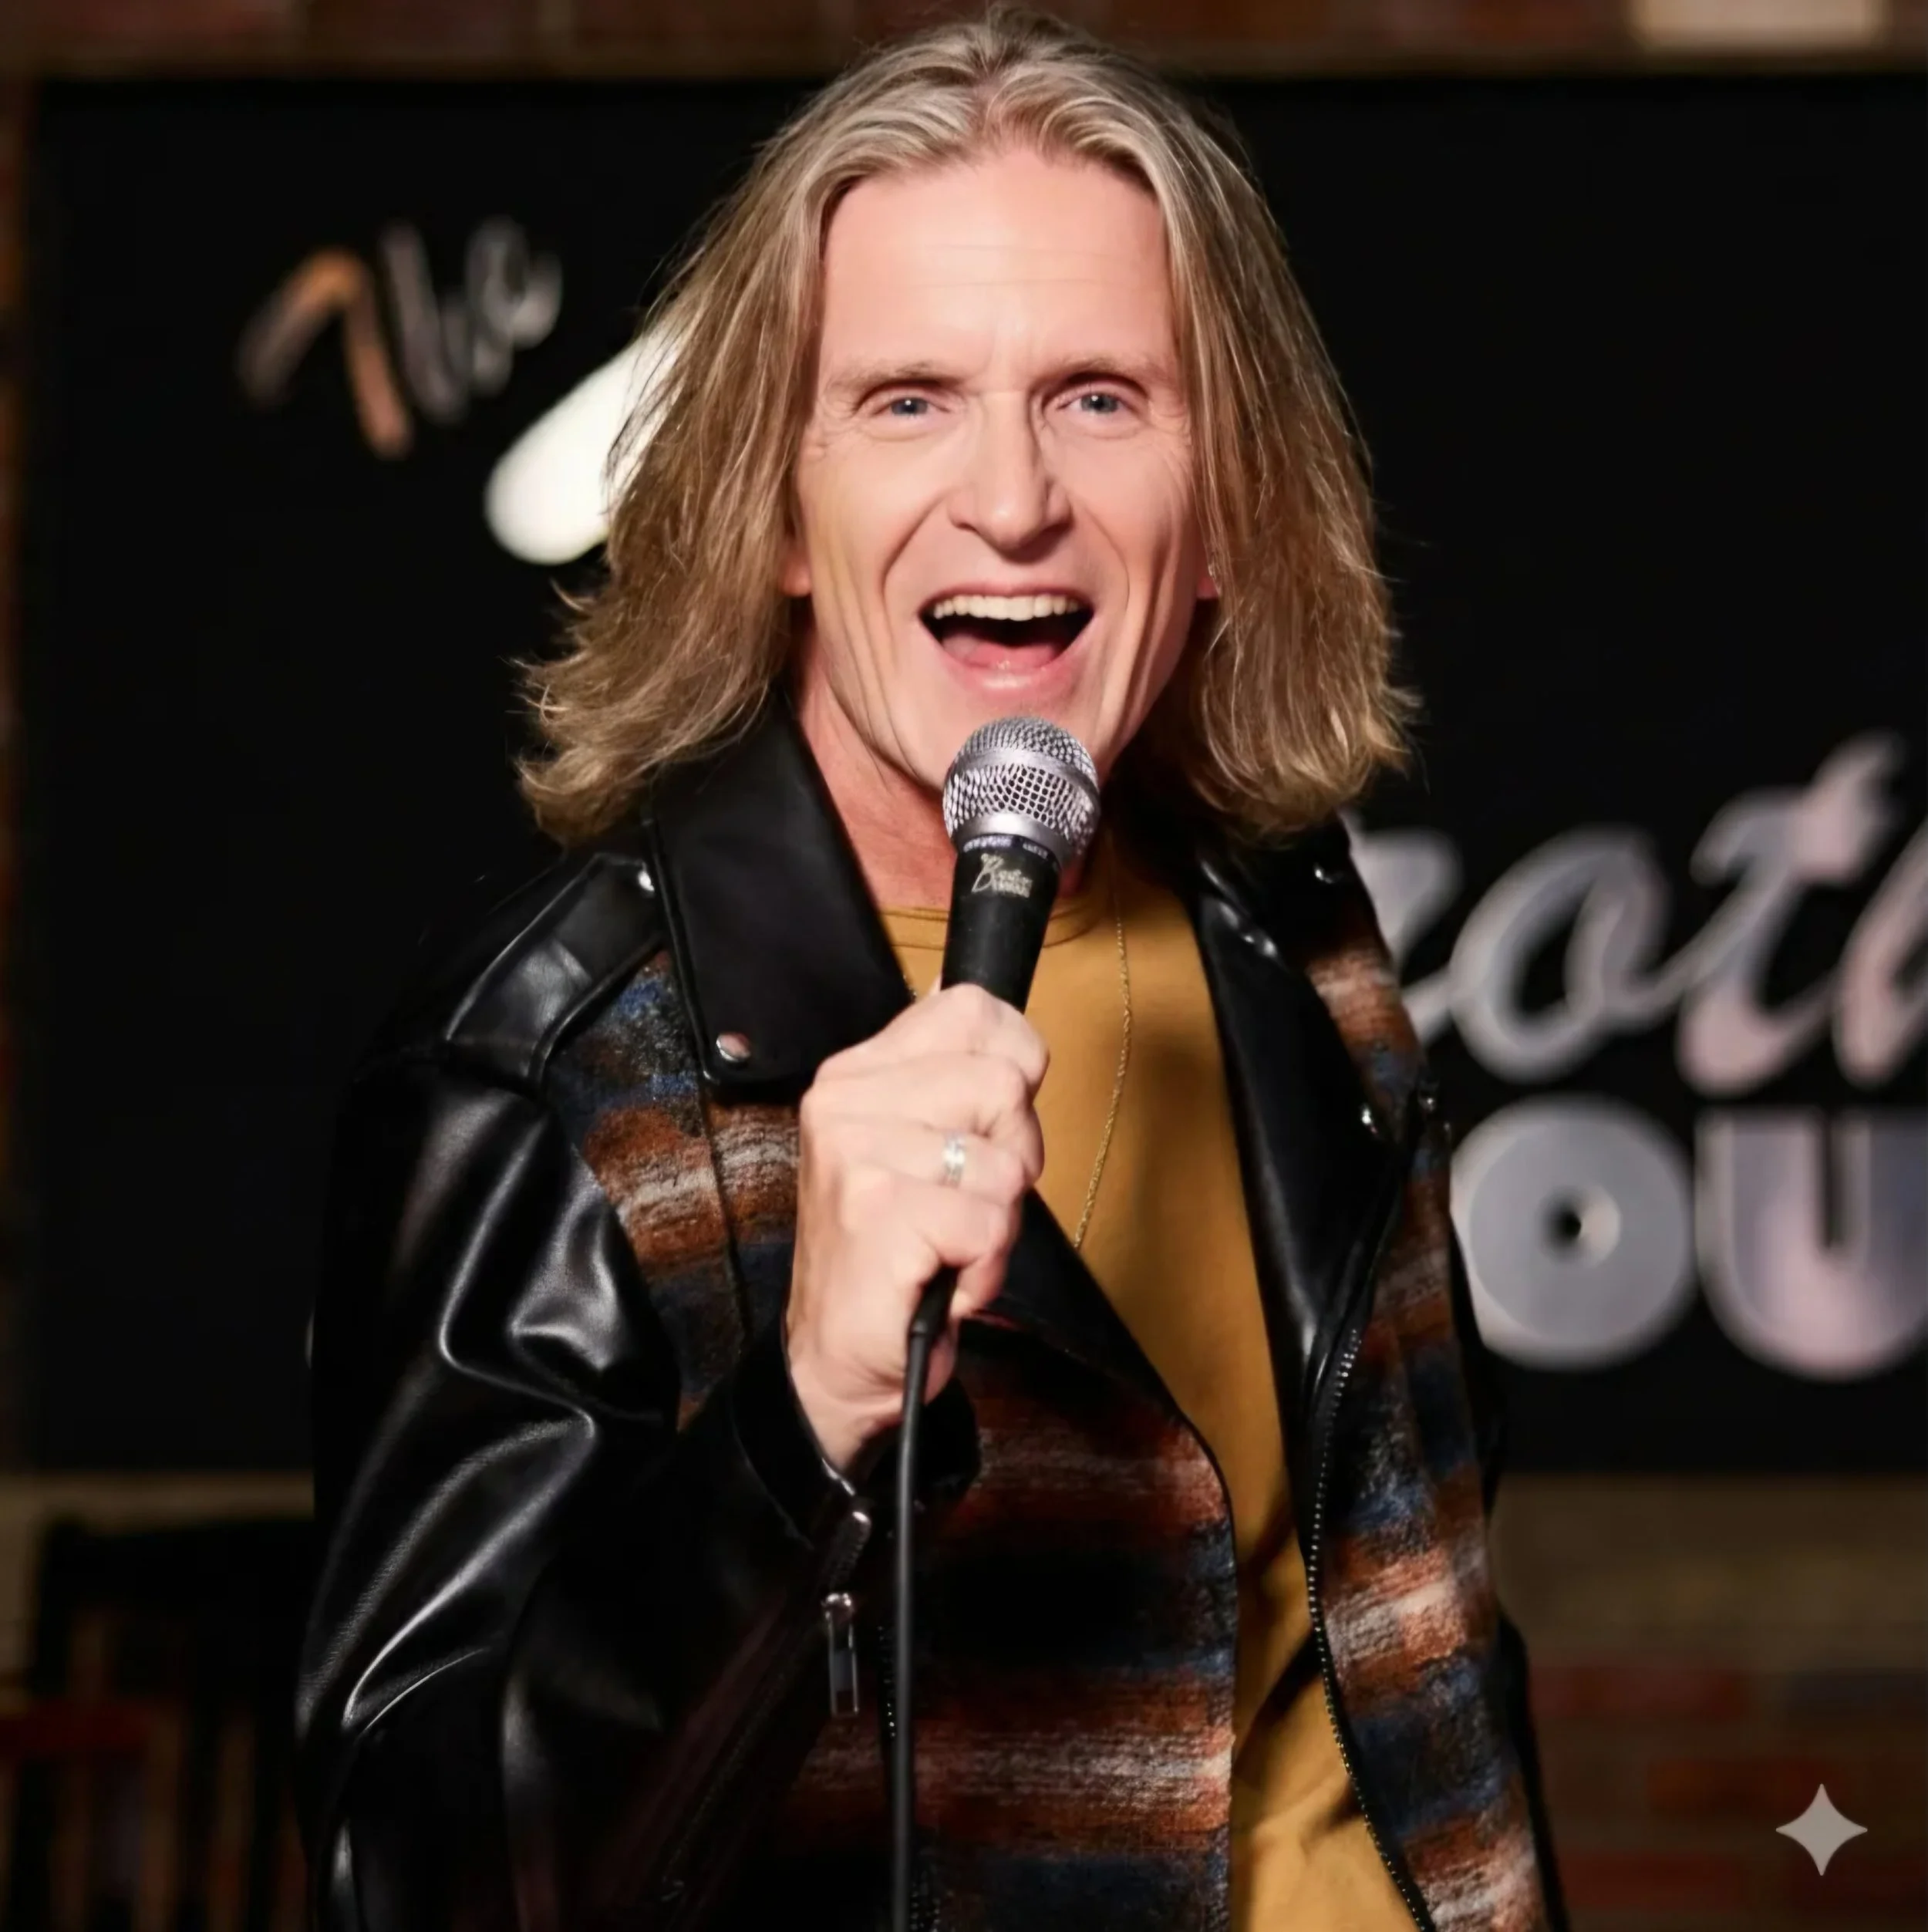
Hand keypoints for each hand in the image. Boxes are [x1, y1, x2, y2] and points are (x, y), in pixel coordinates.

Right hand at [784, 984, 1045, 1471]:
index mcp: (857, 1073)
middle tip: (964, 1200)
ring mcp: (855, 1155)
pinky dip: (984, 1266)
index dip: (1016, 1063)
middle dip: (1014, 1155)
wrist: (837, 1356)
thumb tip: (982, 997)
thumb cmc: (891, 1252)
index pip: (970, 1009)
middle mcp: (845, 1102)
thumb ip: (948, 1073)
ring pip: (1005, 1162)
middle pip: (1004, 1084)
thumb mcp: (918, 1145)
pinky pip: (991, 1224)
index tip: (992, 1122)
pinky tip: (942, 1276)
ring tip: (947, 1243)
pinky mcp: (877, 1213)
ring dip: (996, 1221)